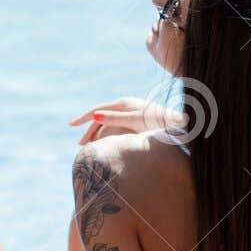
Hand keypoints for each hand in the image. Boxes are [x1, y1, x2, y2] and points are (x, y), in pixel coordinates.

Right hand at [69, 98, 186, 143]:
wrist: (180, 124)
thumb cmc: (159, 121)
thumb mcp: (135, 120)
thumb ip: (115, 118)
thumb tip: (94, 116)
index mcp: (123, 103)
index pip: (97, 110)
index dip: (83, 118)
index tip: (70, 125)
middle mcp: (126, 106)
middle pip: (101, 117)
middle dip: (89, 130)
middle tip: (80, 145)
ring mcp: (131, 114)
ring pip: (108, 123)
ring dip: (98, 134)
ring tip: (90, 147)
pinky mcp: (136, 122)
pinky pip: (116, 127)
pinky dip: (108, 135)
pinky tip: (106, 144)